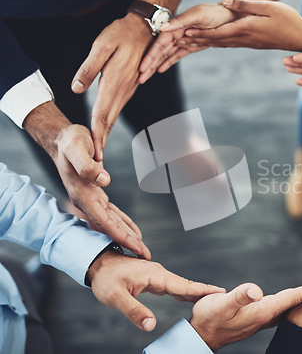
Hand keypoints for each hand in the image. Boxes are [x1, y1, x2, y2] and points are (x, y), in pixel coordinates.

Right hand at [53, 124, 150, 258]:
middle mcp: (86, 201)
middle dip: (127, 243)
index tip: (135, 247)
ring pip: (112, 222)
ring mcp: (91, 199)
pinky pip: (112, 213)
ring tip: (141, 249)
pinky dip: (123, 223)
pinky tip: (132, 231)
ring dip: (126, 236)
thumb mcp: (77, 149)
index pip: (104, 221)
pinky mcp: (96, 194)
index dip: (119, 235)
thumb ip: (88, 165)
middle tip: (145, 256)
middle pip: (109, 227)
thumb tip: (104, 180)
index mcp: (83, 195)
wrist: (62, 139)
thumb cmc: (70, 142)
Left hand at [72, 13, 153, 160]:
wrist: (146, 30)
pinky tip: (105, 127)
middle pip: (109, 120)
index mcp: (114, 83)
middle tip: (96, 162)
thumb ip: (89, 69)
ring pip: (114, 116)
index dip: (97, 135)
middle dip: (101, 141)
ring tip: (99, 150)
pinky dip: (110, 122)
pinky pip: (117, 108)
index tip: (95, 153)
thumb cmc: (121, 34)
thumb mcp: (101, 46)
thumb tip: (76, 89)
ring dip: (105, 133)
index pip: (102, 114)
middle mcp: (122, 90)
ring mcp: (127, 90)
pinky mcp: (128, 87)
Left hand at [87, 252, 224, 330]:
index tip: (219, 291)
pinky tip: (189, 296)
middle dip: (204, 290)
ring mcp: (156, 275)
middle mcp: (159, 273)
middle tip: (223, 295)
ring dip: (195, 291)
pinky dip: (184, 291)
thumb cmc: (106, 279)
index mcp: (155, 275)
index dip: (201, 289)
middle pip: (186, 284)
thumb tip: (151, 325)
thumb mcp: (116, 297)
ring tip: (212, 297)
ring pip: (180, 284)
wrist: (98, 263)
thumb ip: (134, 310)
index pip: (183, 284)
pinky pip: (172, 285)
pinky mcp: (152, 278)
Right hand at [139, 3, 236, 81]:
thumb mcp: (198, 15)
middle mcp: (177, 33)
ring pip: (166, 56)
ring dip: (155, 66)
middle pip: (160, 52)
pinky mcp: (190, 46)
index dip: (150, 56)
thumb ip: (181, 21)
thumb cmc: (214, 14)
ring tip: (145, 78)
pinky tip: (159, 71)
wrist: (229, 17)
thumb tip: (164, 28)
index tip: (142, 67)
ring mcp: (183, 40)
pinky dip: (168, 63)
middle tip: (139, 78)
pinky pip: (176, 56)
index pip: (160, 44)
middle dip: (149, 65)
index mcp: (176, 26)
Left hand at [174, 0, 301, 51]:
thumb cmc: (288, 20)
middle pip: (215, 40)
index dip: (199, 33)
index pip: (217, 32)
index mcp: (246, 29)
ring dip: (204, 42)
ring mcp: (247, 42)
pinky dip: (216, 42)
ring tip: (188, 43)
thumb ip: (246, 6)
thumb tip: (226, 4)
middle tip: (179, 41)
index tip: (184, 34)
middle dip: (196, 40)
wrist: (301, 38)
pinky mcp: (251, 43)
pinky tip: (211, 42)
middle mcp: (243, 39)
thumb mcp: (268, 8)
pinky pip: (229, 43)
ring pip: (220, 43)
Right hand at [189, 282, 301, 350]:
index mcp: (261, 311)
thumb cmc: (209, 319)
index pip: (289, 299)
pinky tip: (286, 303)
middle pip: (291, 304)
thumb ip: (240, 297)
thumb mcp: (222, 304)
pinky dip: (285, 303)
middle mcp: (263, 317)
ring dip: (297, 300)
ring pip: (284, 308)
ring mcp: (259, 320)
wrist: (201, 335)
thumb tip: (257, 290)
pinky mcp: (253, 320)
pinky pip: (276, 310)